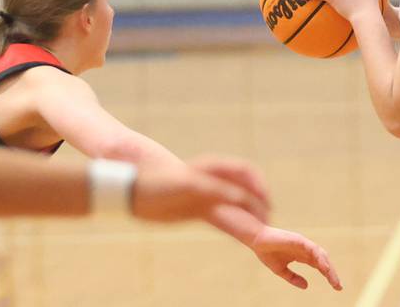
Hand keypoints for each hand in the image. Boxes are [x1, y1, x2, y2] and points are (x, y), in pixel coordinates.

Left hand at [131, 163, 269, 224]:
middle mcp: (213, 180)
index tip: (267, 204)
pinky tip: (241, 233)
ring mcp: (207, 194)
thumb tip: (243, 198)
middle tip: (268, 222)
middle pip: (245, 188)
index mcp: (213, 168)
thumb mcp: (190, 186)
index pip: (245, 172)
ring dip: (250, 213)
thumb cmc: (158, 184)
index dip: (259, 186)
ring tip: (260, 229)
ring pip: (237, 202)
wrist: (131, 192)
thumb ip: (217, 191)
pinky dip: (238, 221)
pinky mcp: (198, 208)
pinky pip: (225, 214)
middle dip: (260, 201)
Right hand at [251, 226, 341, 290]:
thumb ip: (293, 278)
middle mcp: (306, 249)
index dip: (328, 275)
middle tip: (338, 286)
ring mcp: (303, 243)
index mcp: (302, 256)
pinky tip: (324, 268)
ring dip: (328, 267)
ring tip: (333, 280)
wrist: (257, 241)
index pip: (319, 266)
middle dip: (331, 273)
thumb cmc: (267, 253)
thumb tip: (307, 286)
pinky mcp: (299, 240)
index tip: (336, 287)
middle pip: (323, 261)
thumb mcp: (281, 270)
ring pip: (321, 255)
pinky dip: (320, 258)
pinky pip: (313, 249)